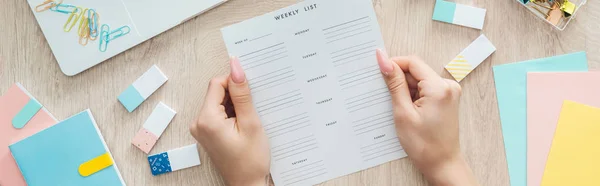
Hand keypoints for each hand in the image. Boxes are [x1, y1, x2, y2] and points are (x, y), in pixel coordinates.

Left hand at [190, 57, 270, 185]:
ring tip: (248, 122)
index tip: (250, 94)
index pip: (217, 83)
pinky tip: (243, 125)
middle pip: (217, 92)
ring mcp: (201, 128)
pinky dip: (232, 114)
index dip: (235, 84)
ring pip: (219, 102)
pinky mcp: (207, 132)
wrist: (247, 184)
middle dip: (236, 96)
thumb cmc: (251, 160)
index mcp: (207, 119)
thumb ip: (242, 94)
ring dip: (235, 106)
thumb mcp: (251, 123)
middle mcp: (198, 122)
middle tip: (251, 112)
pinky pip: (219, 113)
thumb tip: (236, 68)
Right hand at [376, 49, 477, 185]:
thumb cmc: (424, 145)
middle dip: (399, 80)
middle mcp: (448, 86)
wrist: (442, 164)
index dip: (393, 63)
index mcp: (439, 87)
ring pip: (420, 80)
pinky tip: (406, 109)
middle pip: (416, 70)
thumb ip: (395, 84)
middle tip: (386, 96)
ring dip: (406, 89)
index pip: (412, 62)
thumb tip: (385, 61)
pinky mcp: (446, 98)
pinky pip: (425, 88)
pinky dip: (413, 95)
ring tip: (399, 108)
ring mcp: (449, 92)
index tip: (378, 68)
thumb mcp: (403, 112)